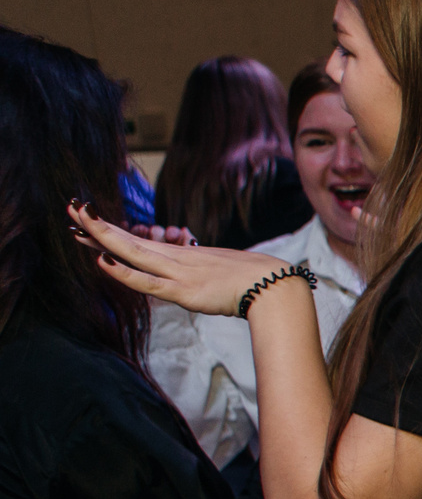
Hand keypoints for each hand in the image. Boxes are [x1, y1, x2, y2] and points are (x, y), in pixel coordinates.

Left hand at [70, 201, 290, 316]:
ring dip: (103, 237)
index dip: (112, 231)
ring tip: (77, 222)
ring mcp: (177, 273)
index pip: (139, 240)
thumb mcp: (217, 271)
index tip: (90, 220)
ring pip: (133, 253)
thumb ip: (198, 273)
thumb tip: (192, 278)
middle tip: (73, 207)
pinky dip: (123, 272)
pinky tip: (103, 260)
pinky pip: (147, 282)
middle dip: (99, 225)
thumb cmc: (251, 280)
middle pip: (129, 240)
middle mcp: (175, 259)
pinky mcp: (182, 291)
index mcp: (182, 255)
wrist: (272, 284)